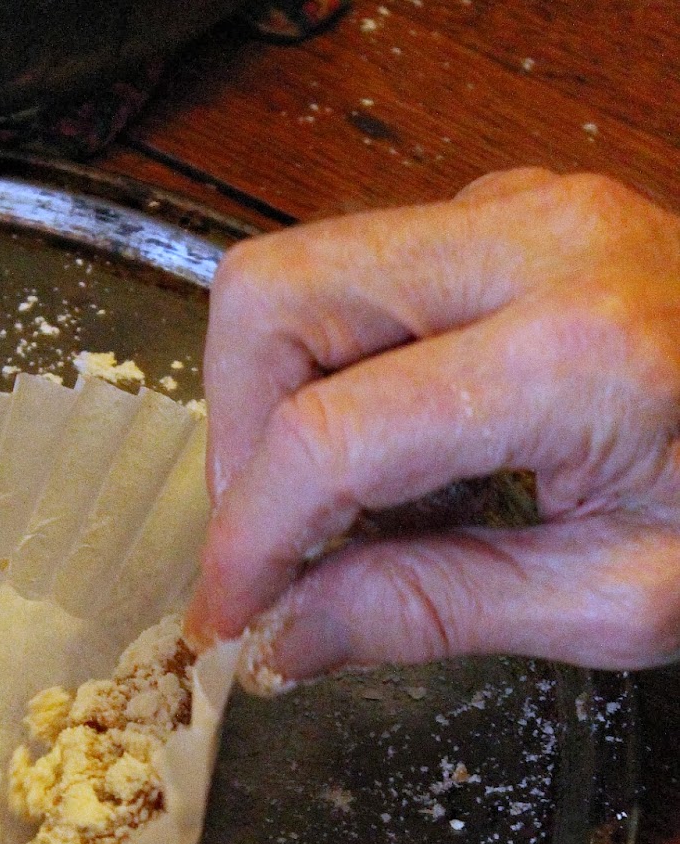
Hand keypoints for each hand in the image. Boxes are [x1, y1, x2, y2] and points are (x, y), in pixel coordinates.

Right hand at [187, 169, 679, 677]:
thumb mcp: (616, 600)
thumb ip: (433, 611)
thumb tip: (286, 636)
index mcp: (576, 353)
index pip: (329, 434)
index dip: (247, 538)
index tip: (228, 614)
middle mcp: (536, 241)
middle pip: (273, 297)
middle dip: (237, 438)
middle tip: (274, 547)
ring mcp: (523, 208)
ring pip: (301, 274)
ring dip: (278, 403)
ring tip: (341, 511)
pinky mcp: (514, 211)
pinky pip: (362, 276)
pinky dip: (338, 374)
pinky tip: (400, 457)